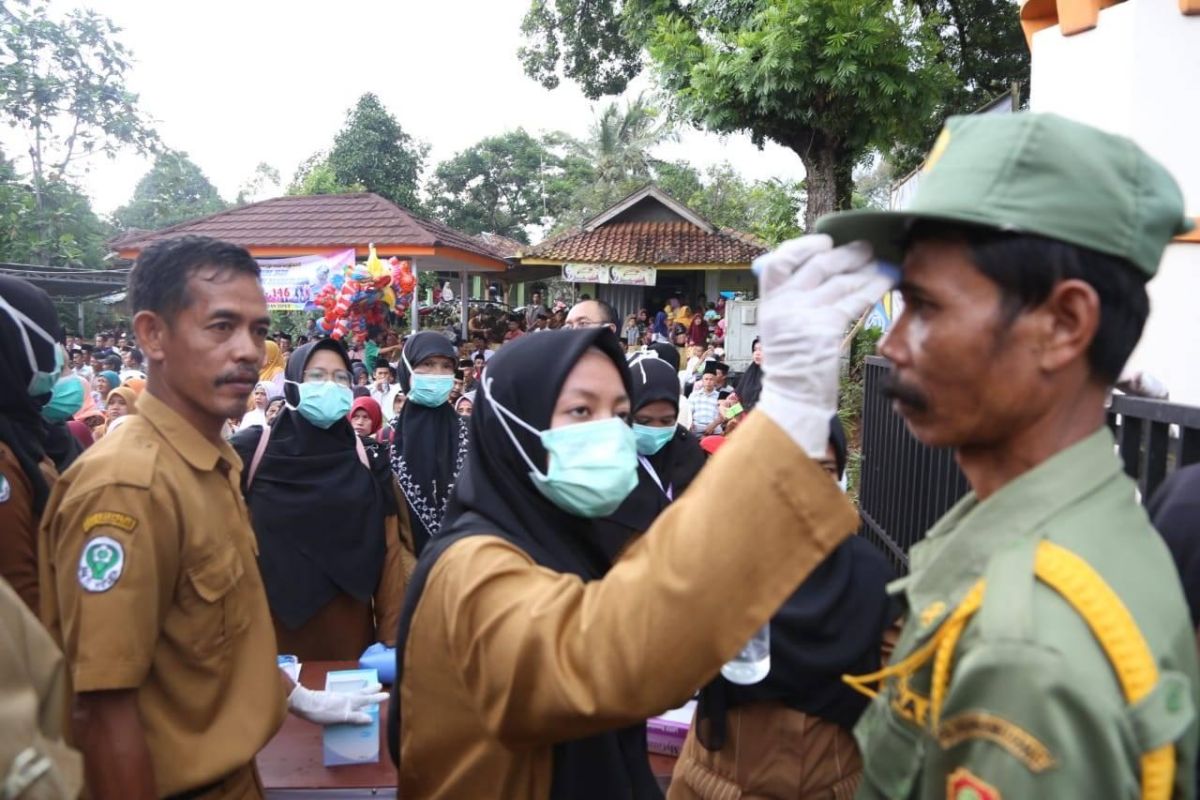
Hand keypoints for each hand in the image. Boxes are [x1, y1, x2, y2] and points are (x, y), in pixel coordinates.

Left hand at [287, 683, 388, 725]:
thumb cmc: (322, 712)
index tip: (387, 695)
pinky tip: (348, 698)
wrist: (304, 704)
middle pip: (361, 693)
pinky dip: (352, 694)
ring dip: (362, 690)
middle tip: (379, 685)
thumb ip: (355, 717)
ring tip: (368, 688)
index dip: (376, 698)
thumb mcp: (340, 716)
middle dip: (371, 690)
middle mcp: (345, 697)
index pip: (366, 699)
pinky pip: (346, 695)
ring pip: (354, 692)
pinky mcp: (330, 698)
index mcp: (349, 701)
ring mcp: (338, 696)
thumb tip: (370, 718)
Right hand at [753, 234, 892, 454]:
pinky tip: (886, 282)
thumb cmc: (794, 365)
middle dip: (846, 254)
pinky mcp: (824, 329)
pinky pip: (853, 300)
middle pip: (816, 265)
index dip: (803, 246)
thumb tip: (825, 268)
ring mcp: (802, 316)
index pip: (778, 261)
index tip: (825, 241)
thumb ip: (795, 300)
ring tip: (882, 263)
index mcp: (768, 303)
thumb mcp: (782, 328)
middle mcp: (782, 305)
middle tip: (867, 248)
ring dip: (865, 269)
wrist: (794, 399)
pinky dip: (872, 287)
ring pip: (840, 281)